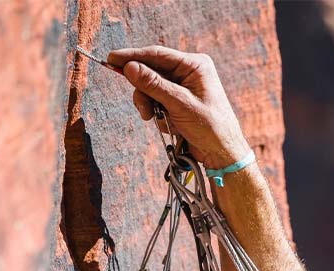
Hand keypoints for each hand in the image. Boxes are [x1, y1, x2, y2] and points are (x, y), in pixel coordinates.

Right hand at [107, 46, 250, 168]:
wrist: (222, 153)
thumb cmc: (210, 126)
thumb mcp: (179, 104)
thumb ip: (153, 85)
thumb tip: (129, 67)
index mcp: (194, 65)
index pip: (157, 54)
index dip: (132, 57)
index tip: (111, 59)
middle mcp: (188, 72)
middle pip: (151, 72)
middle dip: (144, 92)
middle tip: (143, 110)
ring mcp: (182, 87)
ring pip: (151, 89)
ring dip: (150, 106)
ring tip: (159, 121)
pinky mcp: (178, 102)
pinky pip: (157, 102)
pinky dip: (158, 115)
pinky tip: (171, 126)